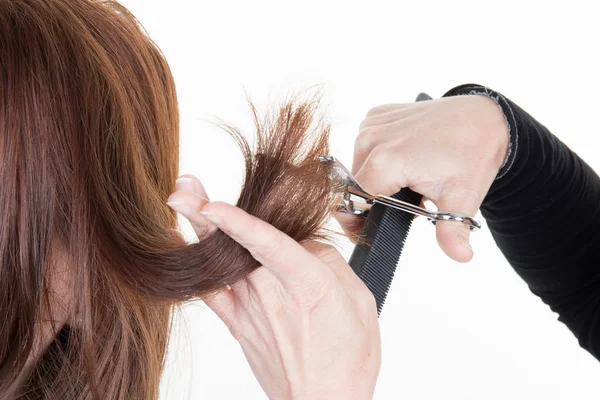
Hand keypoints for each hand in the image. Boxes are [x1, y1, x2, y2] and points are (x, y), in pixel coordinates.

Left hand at [168, 175, 380, 399]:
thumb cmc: (347, 357)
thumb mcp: (360, 301)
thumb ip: (330, 262)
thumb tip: (305, 241)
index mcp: (306, 284)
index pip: (268, 244)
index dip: (238, 222)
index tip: (211, 203)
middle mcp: (271, 292)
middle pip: (235, 244)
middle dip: (205, 210)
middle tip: (184, 184)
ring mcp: (250, 309)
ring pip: (220, 260)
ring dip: (198, 228)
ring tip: (180, 198)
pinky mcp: (238, 323)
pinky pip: (208, 291)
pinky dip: (192, 266)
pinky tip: (178, 242)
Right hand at [339, 95, 508, 261]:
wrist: (483, 117)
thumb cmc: (472, 154)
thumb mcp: (462, 198)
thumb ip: (453, 232)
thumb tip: (461, 256)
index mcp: (384, 161)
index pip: (352, 204)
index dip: (360, 222)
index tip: (374, 229)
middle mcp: (370, 139)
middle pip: (354, 186)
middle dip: (372, 201)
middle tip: (403, 204)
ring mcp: (370, 123)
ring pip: (357, 166)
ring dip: (375, 179)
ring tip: (406, 181)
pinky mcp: (374, 115)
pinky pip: (365, 146)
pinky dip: (378, 157)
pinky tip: (403, 158)